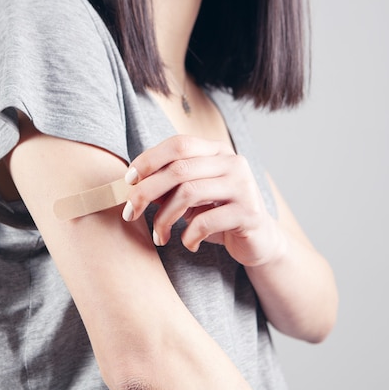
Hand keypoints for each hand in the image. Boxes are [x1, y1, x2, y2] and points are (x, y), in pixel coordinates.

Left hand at [122, 135, 287, 266]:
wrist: (259, 241)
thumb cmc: (218, 215)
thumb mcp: (192, 196)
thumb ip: (169, 185)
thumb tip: (133, 185)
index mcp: (218, 151)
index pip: (179, 144)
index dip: (149, 160)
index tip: (129, 180)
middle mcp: (233, 163)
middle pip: (179, 169)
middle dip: (146, 192)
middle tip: (130, 213)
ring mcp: (243, 186)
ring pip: (188, 193)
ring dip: (164, 219)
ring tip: (159, 236)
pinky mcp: (249, 213)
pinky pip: (206, 222)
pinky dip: (189, 236)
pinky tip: (189, 244)